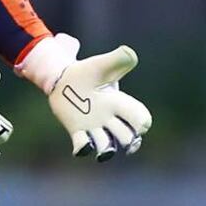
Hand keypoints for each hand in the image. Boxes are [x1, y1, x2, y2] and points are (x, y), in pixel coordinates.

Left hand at [17, 34, 151, 160]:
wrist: (62, 79)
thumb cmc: (86, 72)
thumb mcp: (102, 65)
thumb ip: (118, 59)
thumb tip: (131, 54)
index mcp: (119, 104)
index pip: (140, 120)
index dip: (142, 123)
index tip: (141, 123)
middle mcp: (109, 119)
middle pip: (128, 137)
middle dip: (128, 139)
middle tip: (123, 136)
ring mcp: (93, 127)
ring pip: (107, 146)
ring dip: (107, 149)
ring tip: (105, 151)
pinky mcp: (77, 131)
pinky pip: (83, 146)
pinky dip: (84, 148)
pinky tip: (83, 144)